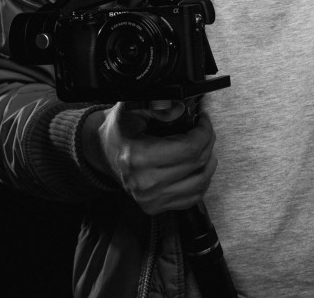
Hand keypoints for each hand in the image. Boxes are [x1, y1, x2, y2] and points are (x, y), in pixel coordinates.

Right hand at [81, 102, 216, 214]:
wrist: (104, 151)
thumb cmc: (120, 129)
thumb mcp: (133, 107)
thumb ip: (157, 106)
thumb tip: (180, 110)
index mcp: (138, 157)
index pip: (189, 148)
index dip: (204, 131)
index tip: (203, 119)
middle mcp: (144, 182)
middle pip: (196, 164)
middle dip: (208, 141)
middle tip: (205, 129)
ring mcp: (150, 199)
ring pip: (199, 183)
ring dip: (209, 161)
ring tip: (205, 146)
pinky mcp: (155, 207)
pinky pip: (192, 198)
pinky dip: (202, 181)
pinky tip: (198, 166)